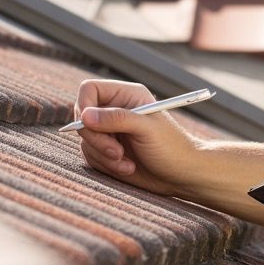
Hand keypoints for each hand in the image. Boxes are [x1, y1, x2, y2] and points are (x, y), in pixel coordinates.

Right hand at [72, 79, 203, 197]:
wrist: (181, 174)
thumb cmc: (171, 147)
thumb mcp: (146, 129)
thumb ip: (117, 119)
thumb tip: (85, 115)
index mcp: (127, 96)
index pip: (90, 90)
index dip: (84, 105)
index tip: (90, 124)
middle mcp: (115, 110)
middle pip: (82, 117)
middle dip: (97, 138)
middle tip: (117, 152)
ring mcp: (110, 131)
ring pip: (85, 139)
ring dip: (103, 155)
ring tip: (127, 162)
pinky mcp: (107, 150)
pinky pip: (89, 155)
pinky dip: (106, 165)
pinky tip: (127, 167)